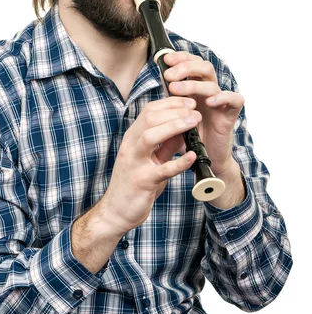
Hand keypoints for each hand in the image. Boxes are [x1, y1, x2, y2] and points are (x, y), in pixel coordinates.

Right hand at [98, 96, 199, 235]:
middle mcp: (130, 146)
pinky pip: (161, 169)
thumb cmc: (134, 184)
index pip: (150, 111)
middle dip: (175, 110)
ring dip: (175, 126)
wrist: (116, 211)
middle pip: (150, 118)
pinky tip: (193, 156)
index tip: (189, 102)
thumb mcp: (151, 159)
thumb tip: (184, 128)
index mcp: (132, 138)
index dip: (171, 103)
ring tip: (195, 122)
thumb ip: (166, 144)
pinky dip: (179, 162)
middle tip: (196, 110)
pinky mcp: (142, 181)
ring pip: (151, 136)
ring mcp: (134, 163)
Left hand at [163, 51, 244, 176]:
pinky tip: (209, 101)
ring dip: (192, 84)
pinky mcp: (231, 113)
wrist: (206, 156)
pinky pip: (235, 98)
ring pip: (212, 83)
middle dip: (185, 67)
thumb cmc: (191, 134)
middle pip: (204, 67)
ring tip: (175, 89)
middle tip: (169, 75)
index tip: (165, 59)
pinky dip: (222, 97)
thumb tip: (161, 73)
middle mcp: (209, 90)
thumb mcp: (177, 111)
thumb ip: (172, 94)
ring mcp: (221, 101)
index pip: (193, 63)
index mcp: (197, 86)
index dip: (181, 57)